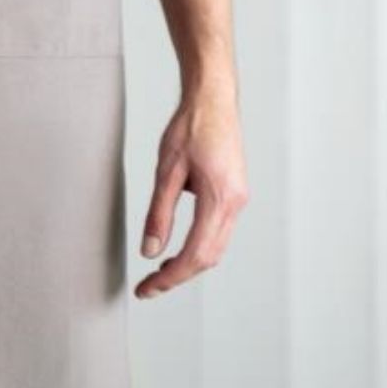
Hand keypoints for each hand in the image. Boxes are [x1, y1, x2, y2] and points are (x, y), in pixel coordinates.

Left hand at [135, 85, 249, 298]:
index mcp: (220, 198)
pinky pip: (219, 232)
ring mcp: (239, 200)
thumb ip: (159, 213)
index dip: (170, 278)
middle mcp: (235, 204)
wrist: (213, 99)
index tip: (147, 288)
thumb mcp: (166, 170)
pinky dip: (199, 247)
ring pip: (216, 247)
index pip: (195, 254)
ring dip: (189, 264)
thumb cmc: (191, 127)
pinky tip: (179, 247)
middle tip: (148, 286)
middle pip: (209, 257)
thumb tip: (150, 251)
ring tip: (159, 271)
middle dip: (178, 276)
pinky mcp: (235, 195)